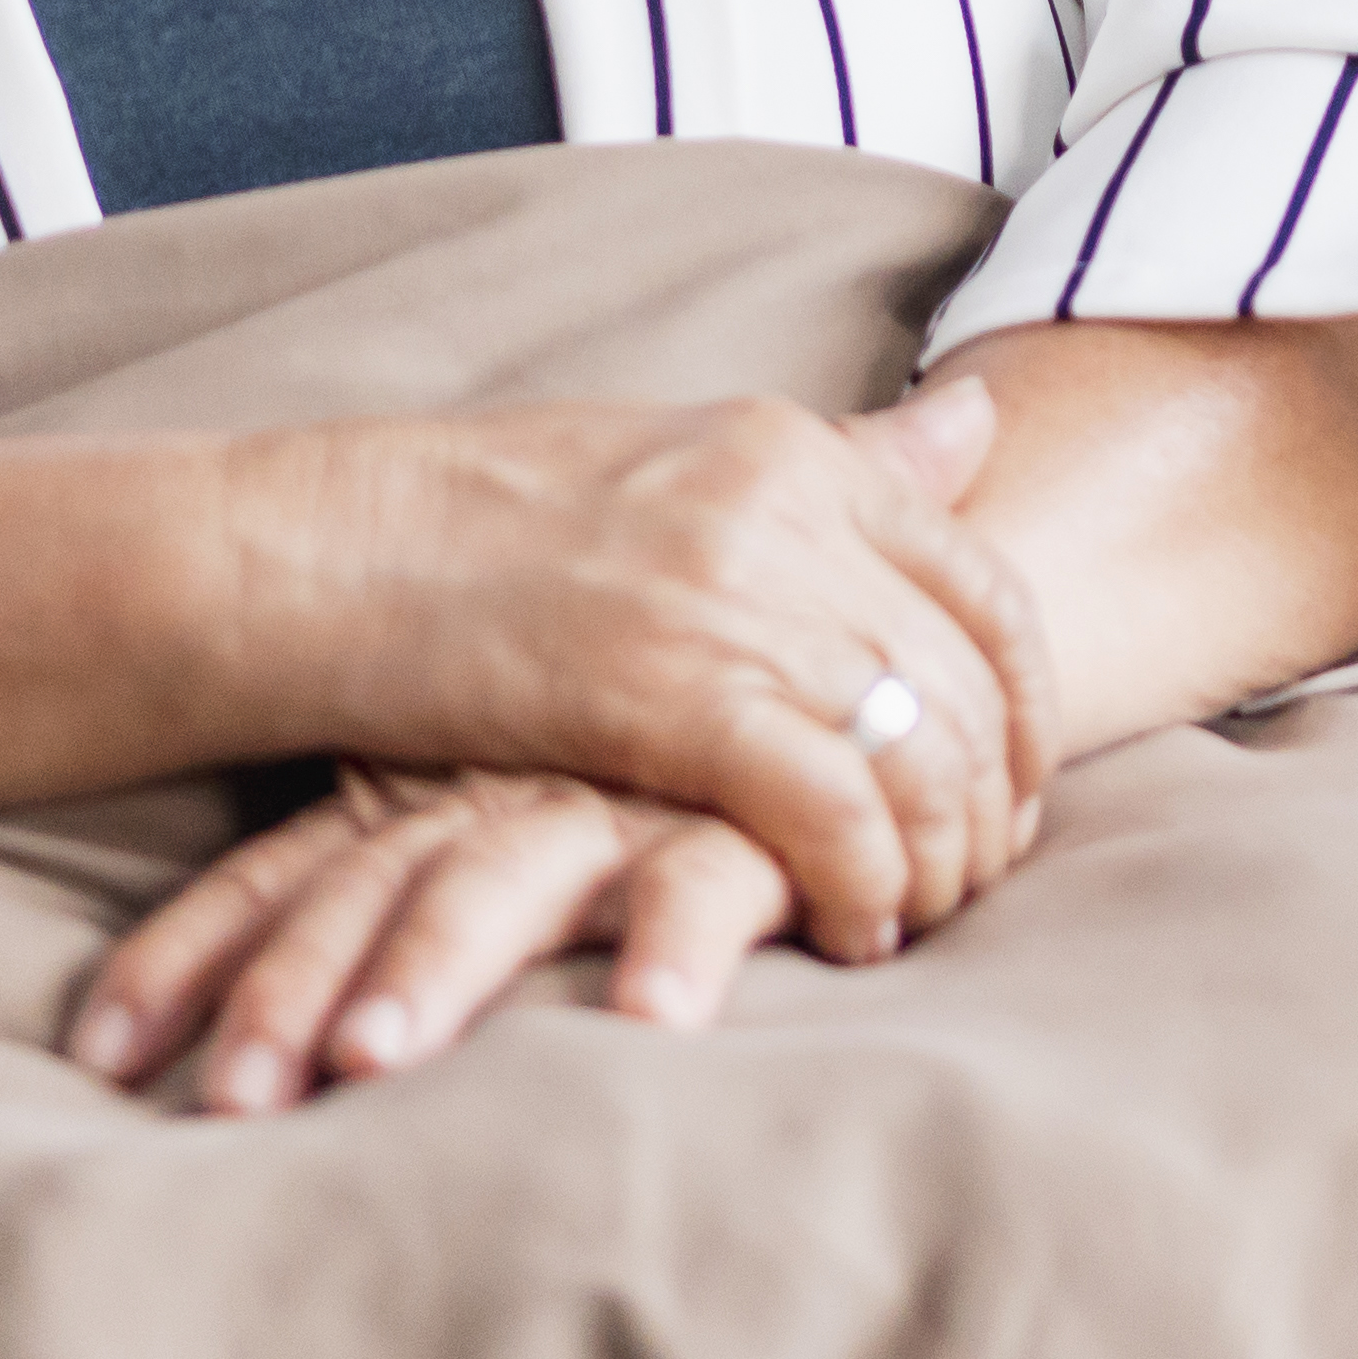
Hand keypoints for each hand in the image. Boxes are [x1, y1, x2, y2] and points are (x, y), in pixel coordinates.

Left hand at [63, 769, 811, 1110]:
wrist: (787, 673)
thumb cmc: (614, 760)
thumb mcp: (468, 801)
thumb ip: (365, 871)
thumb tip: (202, 1019)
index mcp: (413, 797)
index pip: (278, 878)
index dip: (190, 957)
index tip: (110, 1055)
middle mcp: (491, 800)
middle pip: (364, 897)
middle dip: (289, 993)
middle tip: (233, 1098)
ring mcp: (607, 810)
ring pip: (501, 890)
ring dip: (433, 973)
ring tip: (371, 1064)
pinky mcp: (735, 829)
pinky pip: (701, 888)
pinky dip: (674, 946)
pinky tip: (651, 1022)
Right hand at [211, 376, 1054, 961]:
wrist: (328, 550)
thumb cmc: (485, 522)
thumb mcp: (679, 456)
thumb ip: (837, 464)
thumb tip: (983, 427)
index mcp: (796, 450)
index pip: (989, 586)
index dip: (1029, 707)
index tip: (1013, 790)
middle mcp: (790, 511)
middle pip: (969, 686)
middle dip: (992, 806)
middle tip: (970, 885)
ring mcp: (735, 597)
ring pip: (921, 752)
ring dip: (939, 860)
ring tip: (908, 919)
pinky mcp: (673, 692)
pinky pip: (831, 807)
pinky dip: (861, 882)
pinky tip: (847, 931)